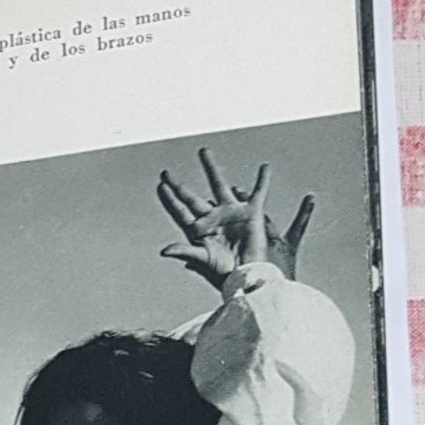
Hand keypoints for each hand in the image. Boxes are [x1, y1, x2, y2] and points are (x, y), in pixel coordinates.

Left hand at [157, 148, 312, 288]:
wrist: (248, 273)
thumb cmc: (224, 271)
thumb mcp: (203, 260)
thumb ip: (185, 252)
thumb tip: (164, 251)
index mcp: (198, 229)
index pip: (179, 209)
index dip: (169, 198)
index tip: (160, 184)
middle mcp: (212, 218)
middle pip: (191, 197)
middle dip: (179, 185)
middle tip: (167, 173)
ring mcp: (230, 213)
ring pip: (218, 184)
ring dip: (210, 168)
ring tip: (203, 152)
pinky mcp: (251, 213)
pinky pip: (258, 192)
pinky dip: (262, 180)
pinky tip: (264, 168)